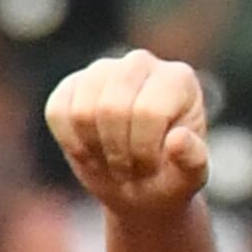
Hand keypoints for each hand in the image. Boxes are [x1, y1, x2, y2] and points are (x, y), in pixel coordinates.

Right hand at [44, 51, 211, 213]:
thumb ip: (193, 161)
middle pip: (111, 108)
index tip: (152, 165)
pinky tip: (92, 151)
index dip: (144, 149)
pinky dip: (72, 143)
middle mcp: (141, 63)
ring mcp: (104, 69)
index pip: (148, 111)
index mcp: (179, 79)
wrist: (141, 188)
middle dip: (118, 150)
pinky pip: (58, 113)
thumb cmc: (170, 178)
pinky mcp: (72, 84)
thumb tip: (179, 139)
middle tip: (131, 168)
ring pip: (82, 111)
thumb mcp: (190, 179)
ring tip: (115, 159)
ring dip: (96, 149)